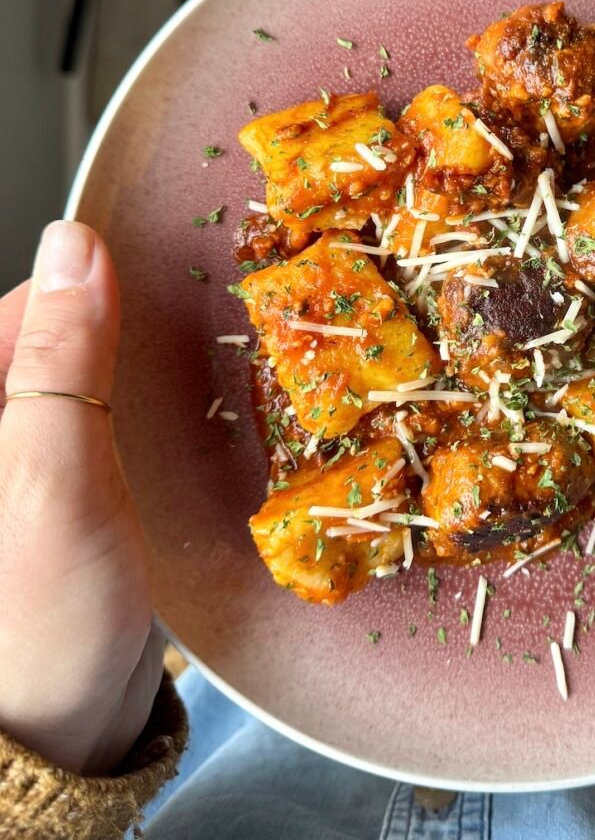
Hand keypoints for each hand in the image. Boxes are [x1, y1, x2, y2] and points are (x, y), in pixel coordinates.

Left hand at [0, 221, 161, 774]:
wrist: (60, 731)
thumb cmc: (41, 623)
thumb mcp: (52, 478)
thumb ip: (61, 361)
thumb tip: (74, 246)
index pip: (22, 308)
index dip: (94, 300)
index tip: (162, 313)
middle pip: (59, 342)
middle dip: (123, 344)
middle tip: (185, 369)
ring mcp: (22, 465)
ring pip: (89, 385)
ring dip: (141, 383)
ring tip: (190, 403)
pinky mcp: (59, 494)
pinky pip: (103, 428)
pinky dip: (142, 422)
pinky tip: (173, 440)